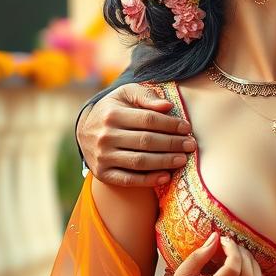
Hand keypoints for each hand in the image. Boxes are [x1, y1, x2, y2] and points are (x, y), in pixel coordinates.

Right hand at [77, 82, 195, 186]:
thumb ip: (146, 96)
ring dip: (165, 161)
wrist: (85, 131)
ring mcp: (103, 157)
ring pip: (140, 161)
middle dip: (172, 144)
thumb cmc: (114, 109)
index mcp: (112, 114)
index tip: (187, 128)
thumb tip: (168, 106)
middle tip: (191, 145)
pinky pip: (128, 179)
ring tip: (183, 159)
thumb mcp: (126, 94)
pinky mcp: (103, 174)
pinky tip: (166, 176)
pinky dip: (148, 180)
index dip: (170, 124)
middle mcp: (105, 136)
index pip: (148, 120)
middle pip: (146, 141)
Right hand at [168, 232, 266, 275]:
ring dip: (254, 265)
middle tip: (236, 246)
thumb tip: (216, 237)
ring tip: (244, 256)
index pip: (232, 268)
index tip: (226, 241)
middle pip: (247, 275)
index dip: (233, 250)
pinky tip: (254, 271)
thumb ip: (198, 256)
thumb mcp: (181, 275)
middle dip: (244, 255)